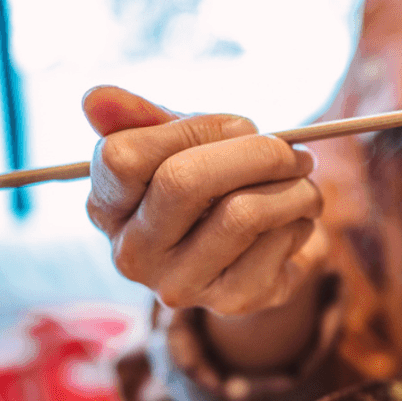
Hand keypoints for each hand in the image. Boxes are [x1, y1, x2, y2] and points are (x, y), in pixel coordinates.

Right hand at [83, 86, 326, 316]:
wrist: (261, 252)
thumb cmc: (213, 186)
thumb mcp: (179, 145)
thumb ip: (143, 119)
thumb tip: (96, 98)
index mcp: (107, 206)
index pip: (124, 156)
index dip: (195, 128)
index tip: (240, 125)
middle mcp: (132, 253)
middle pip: (184, 181)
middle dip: (255, 153)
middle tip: (292, 150)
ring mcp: (180, 283)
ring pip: (243, 213)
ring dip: (293, 187)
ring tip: (305, 180)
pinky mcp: (231, 301)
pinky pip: (277, 242)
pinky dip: (301, 219)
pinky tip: (299, 218)